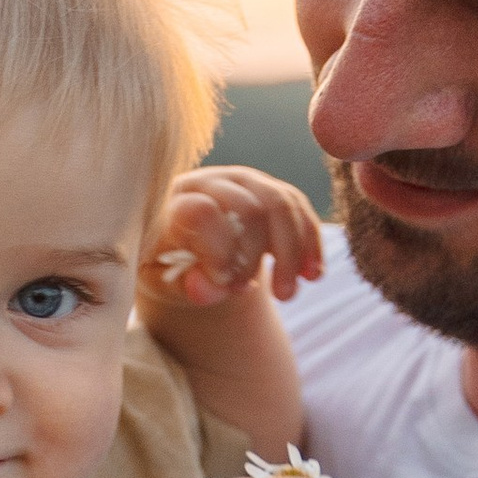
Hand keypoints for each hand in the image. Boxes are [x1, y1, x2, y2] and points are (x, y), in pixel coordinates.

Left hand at [138, 165, 324, 311]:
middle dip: (260, 257)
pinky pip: (299, 209)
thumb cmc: (169, 268)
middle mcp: (210, 182)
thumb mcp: (164, 282)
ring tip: (287, 295)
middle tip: (257, 296)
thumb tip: (207, 287)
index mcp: (176, 202)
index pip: (203, 213)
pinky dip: (310, 244)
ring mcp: (244, 181)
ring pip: (281, 205)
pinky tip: (312, 276)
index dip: (220, 251)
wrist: (186, 252)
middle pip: (249, 209)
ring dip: (292, 253)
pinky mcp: (270, 190)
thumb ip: (183, 286)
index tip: (227, 286)